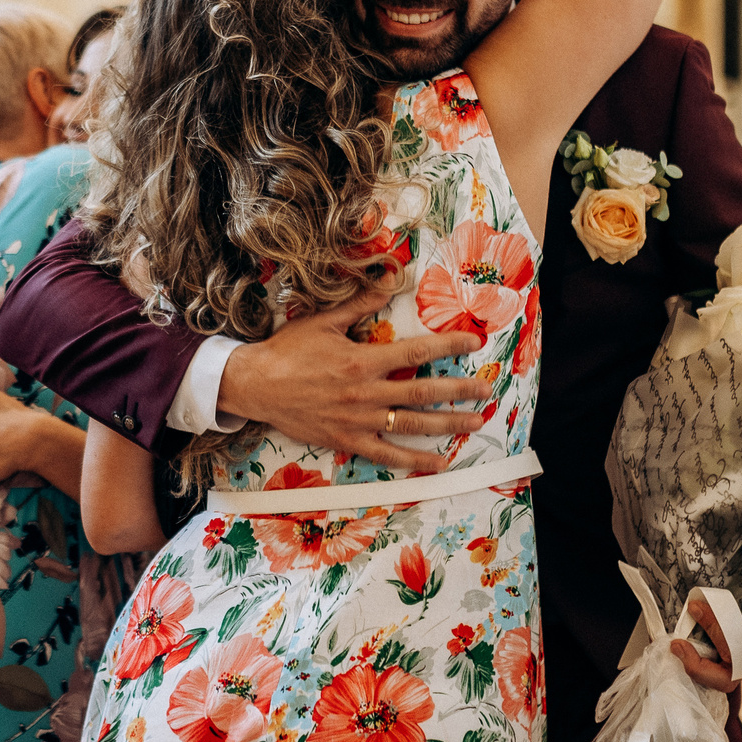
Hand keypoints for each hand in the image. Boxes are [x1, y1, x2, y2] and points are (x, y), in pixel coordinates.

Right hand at [217, 286, 489, 470]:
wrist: (254, 386)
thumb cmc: (288, 351)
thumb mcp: (323, 321)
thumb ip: (360, 304)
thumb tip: (392, 280)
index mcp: (363, 360)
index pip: (416, 353)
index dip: (449, 345)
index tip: (474, 342)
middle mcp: (366, 393)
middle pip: (425, 392)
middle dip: (460, 390)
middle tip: (487, 389)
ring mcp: (359, 420)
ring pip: (413, 424)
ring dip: (448, 423)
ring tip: (475, 421)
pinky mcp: (348, 441)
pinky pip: (388, 454)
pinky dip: (416, 460)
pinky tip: (440, 461)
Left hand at [671, 609, 741, 693]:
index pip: (738, 647)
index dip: (715, 630)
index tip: (696, 608)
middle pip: (727, 677)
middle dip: (700, 666)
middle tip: (678, 645)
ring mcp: (736, 661)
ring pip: (717, 679)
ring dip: (695, 667)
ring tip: (676, 647)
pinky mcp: (722, 659)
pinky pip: (709, 671)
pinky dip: (692, 663)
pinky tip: (678, 650)